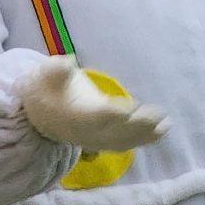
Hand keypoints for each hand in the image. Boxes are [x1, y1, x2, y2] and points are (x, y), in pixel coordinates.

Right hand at [16, 54, 168, 152]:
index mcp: (75, 115)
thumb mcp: (45, 74)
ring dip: (145, 135)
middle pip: (115, 132)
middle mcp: (86, 131)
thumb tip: (68, 61)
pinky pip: (125, 143)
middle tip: (159, 114)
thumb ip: (56, 69)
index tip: (132, 106)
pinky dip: (143, 140)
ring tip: (166, 124)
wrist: (38, 114)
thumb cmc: (46, 88)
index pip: (96, 117)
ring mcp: (95, 139)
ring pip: (123, 141)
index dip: (114, 114)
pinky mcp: (103, 140)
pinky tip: (161, 130)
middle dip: (138, 125)